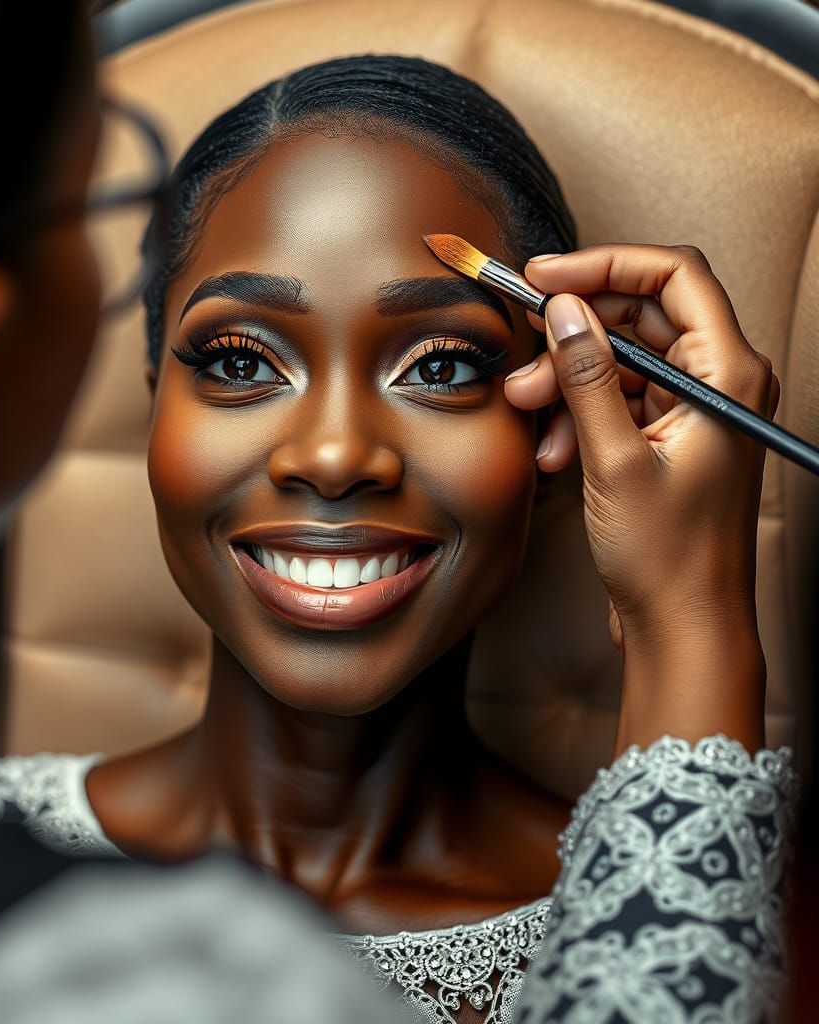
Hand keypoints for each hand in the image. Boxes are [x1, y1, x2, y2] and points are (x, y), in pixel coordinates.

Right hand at [504, 244, 777, 751]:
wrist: (683, 626)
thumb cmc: (669, 556)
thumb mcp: (616, 459)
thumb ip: (588, 377)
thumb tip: (564, 310)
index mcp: (728, 375)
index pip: (671, 277)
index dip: (603, 265)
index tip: (543, 277)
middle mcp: (718, 383)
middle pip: (639, 317)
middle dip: (574, 335)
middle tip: (523, 360)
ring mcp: (693, 410)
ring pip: (620, 360)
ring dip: (568, 380)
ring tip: (528, 411)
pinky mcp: (668, 437)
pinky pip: (617, 400)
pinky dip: (579, 414)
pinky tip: (554, 451)